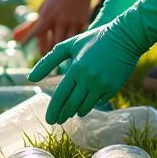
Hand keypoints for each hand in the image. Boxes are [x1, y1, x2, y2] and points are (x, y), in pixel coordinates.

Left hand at [25, 0, 93, 55]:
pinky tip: (70, 46)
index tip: (22, 45)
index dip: (28, 40)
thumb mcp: (44, 8)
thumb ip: (34, 24)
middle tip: (44, 55)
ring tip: (56, 54)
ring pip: (65, 43)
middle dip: (47, 51)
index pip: (35, 33)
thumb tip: (18, 37)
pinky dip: (72, 42)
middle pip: (52, 44)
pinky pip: (76, 38)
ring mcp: (71, 22)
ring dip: (59, 49)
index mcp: (46, 15)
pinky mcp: (82, 22)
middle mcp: (59, 20)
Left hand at [29, 0, 156, 122]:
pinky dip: (91, 103)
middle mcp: (89, 78)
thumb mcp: (70, 45)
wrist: (125, 37)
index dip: (54, 109)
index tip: (50, 119)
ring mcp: (102, 84)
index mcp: (76, 68)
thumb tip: (31, 78)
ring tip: (71, 112)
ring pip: (85, 107)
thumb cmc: (94, 40)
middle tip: (57, 120)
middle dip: (63, 114)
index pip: (61, 95)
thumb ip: (49, 61)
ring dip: (76, 111)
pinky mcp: (113, 88)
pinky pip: (98, 101)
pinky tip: (87, 101)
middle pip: (72, 104)